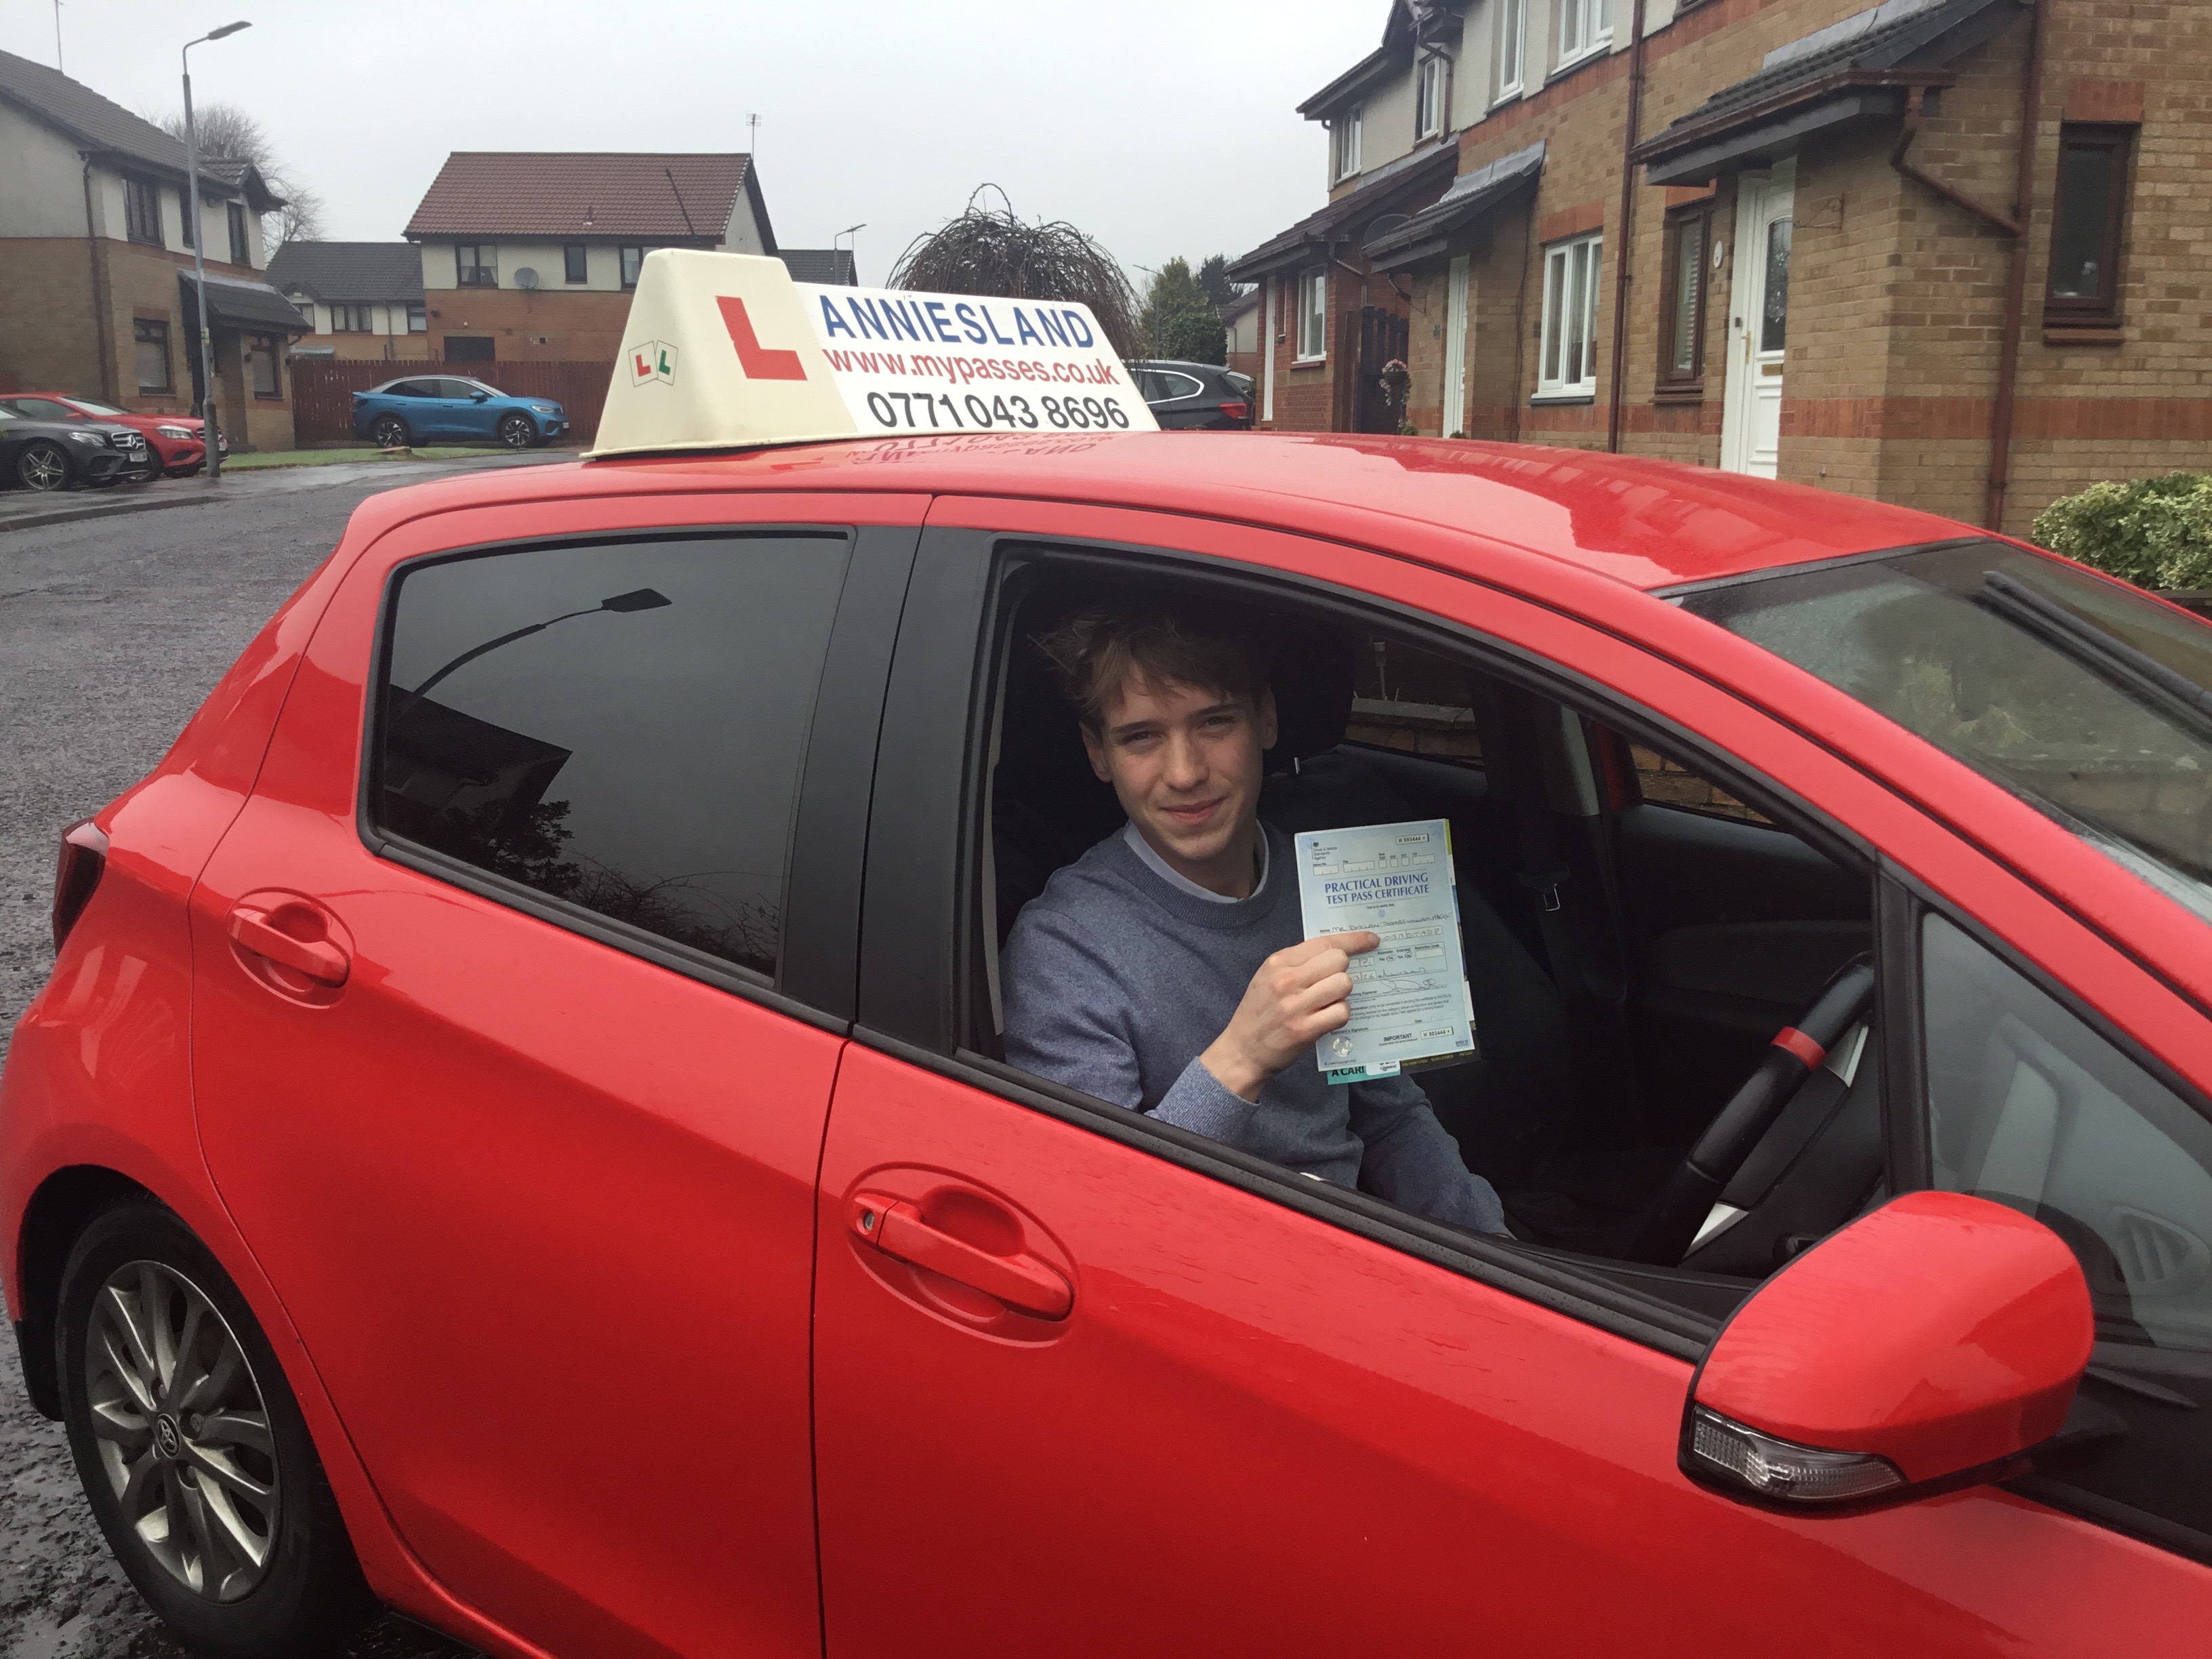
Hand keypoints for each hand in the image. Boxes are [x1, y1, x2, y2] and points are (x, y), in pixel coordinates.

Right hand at [1199, 932, 1379, 1101]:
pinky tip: (1326, 1019)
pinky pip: (1341, 1012)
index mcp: (1278, 962)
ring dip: (1341, 995)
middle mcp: (1286, 980)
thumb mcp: (1267, 977)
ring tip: (1326, 1004)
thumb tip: (1337, 952)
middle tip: (1330, 985)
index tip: (1371, 941)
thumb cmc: (1258, 1012)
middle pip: (1338, 961)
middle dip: (1341, 972)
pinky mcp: (1305, 1030)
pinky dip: (1339, 1015)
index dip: (1354, 941)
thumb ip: (1297, 963)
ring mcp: (1296, 1006)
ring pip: (1343, 985)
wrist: (1241, 1051)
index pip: (1325, 943)